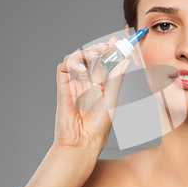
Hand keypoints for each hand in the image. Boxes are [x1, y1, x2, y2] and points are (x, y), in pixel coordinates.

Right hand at [54, 36, 129, 151]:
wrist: (82, 145)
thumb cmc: (97, 130)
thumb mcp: (111, 103)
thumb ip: (115, 82)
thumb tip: (124, 63)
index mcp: (100, 87)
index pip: (105, 64)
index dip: (110, 51)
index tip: (118, 41)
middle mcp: (87, 84)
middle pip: (91, 59)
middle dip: (99, 49)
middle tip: (108, 46)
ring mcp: (74, 85)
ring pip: (77, 59)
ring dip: (85, 53)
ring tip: (95, 54)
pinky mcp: (63, 88)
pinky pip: (63, 69)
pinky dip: (71, 64)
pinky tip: (81, 70)